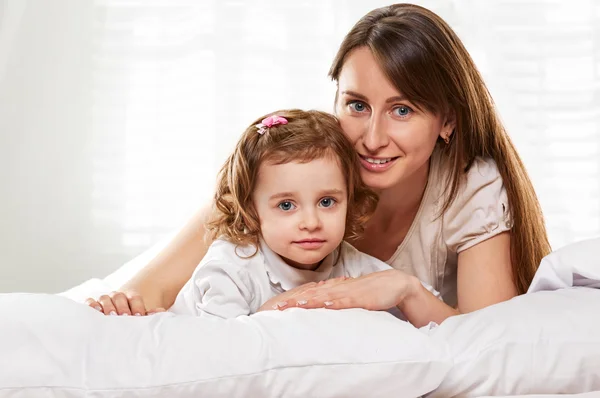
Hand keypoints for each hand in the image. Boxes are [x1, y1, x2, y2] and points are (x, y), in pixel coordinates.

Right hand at [85, 291, 165, 315]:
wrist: (122, 320)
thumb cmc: (135, 321)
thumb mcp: (143, 318)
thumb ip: (151, 315)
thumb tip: (161, 312)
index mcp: (132, 298)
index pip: (135, 297)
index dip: (137, 306)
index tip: (139, 316)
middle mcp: (118, 297)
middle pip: (119, 296)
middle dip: (122, 307)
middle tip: (125, 317)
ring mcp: (105, 301)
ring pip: (105, 298)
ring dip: (107, 306)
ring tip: (111, 316)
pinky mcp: (93, 307)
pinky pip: (90, 302)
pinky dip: (91, 305)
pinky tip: (95, 311)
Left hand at [273, 269, 418, 310]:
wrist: (394, 284)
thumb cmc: (369, 293)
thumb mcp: (348, 299)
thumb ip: (333, 304)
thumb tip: (318, 311)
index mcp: (332, 289)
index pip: (307, 293)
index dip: (290, 299)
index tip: (274, 307)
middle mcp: (337, 288)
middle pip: (310, 294)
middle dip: (292, 301)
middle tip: (275, 309)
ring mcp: (348, 292)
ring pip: (324, 296)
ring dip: (308, 301)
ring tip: (293, 306)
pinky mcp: (361, 298)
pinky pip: (346, 300)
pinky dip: (334, 302)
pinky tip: (325, 305)